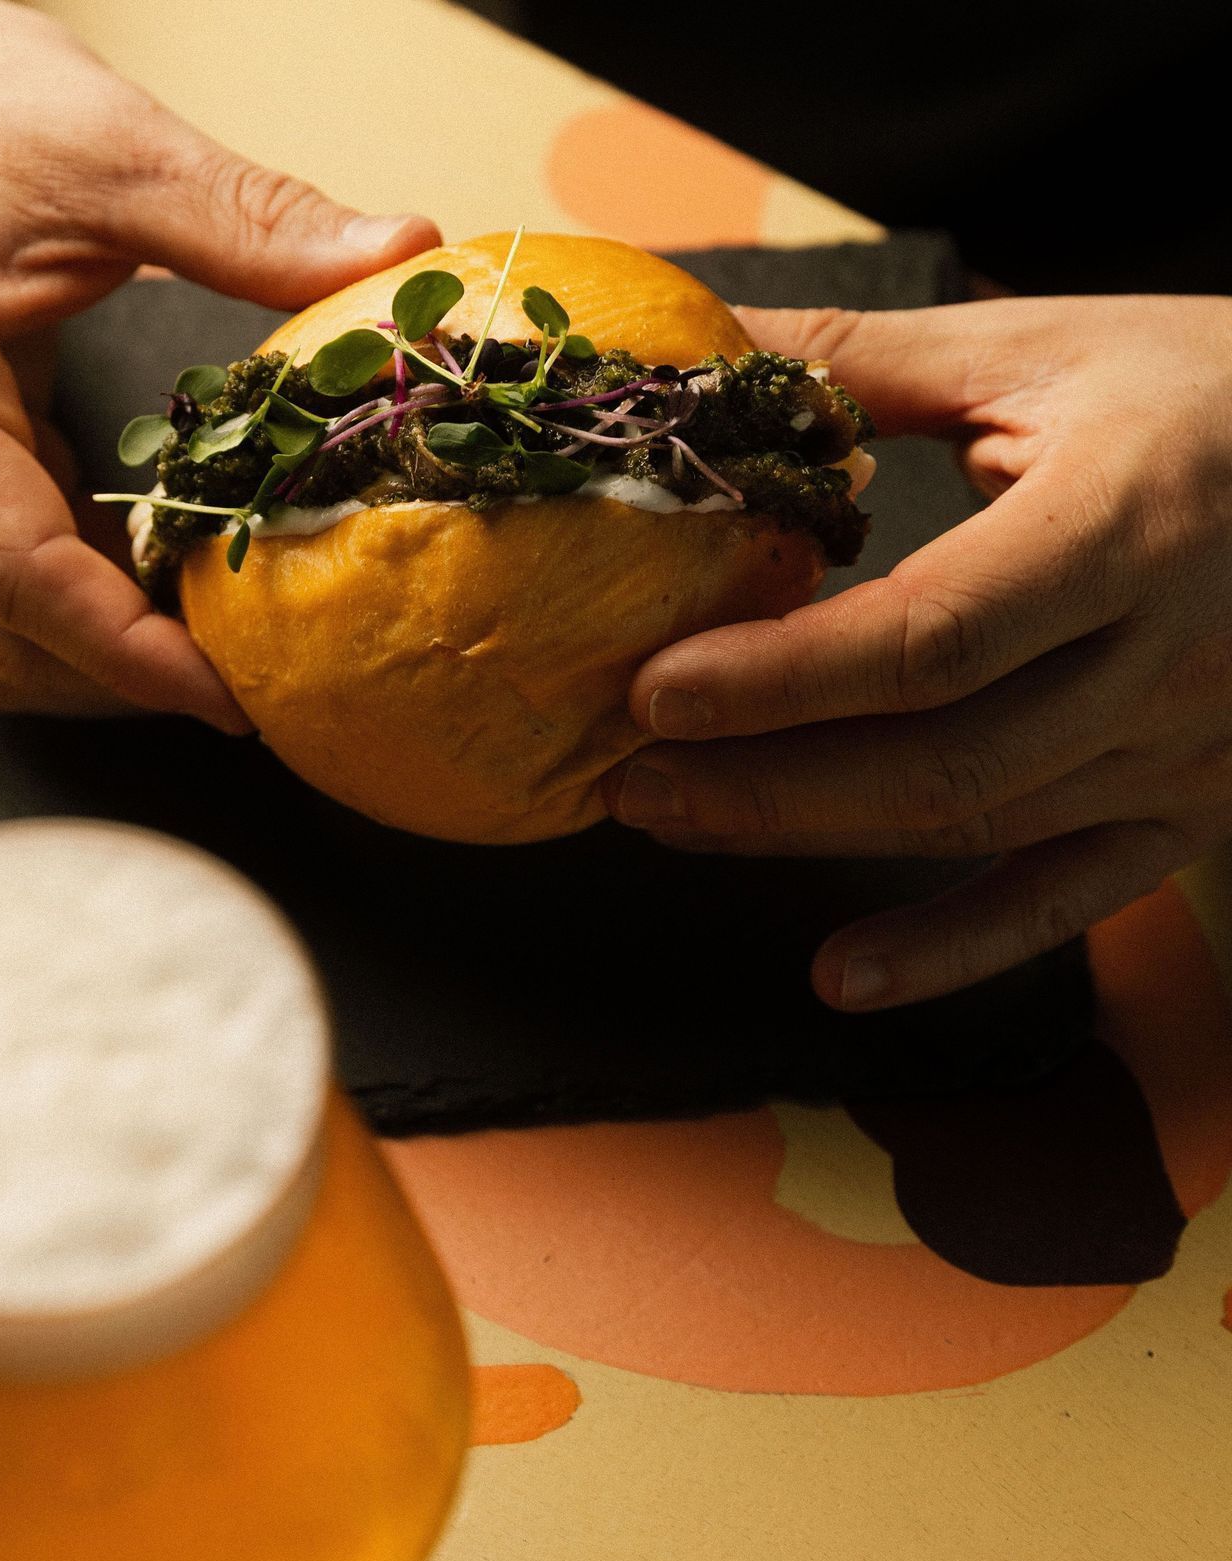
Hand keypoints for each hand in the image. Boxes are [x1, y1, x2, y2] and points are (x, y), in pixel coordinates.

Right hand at [0, 0, 437, 727]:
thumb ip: (254, 223)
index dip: (133, 658)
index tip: (233, 699)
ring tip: (209, 646)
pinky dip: (66, 611)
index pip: (20, 576)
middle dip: (120, 682)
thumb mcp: (114, 150)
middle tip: (246, 683)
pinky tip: (152, 586)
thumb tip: (401, 257)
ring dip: (91, 661)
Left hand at [604, 293, 1231, 1009]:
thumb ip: (867, 365)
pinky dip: (950, 950)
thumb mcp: (1049, 351)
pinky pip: (1064, 902)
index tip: (654, 688)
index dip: (784, 680)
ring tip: (673, 821)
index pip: (932, 637)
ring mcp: (1183, 753)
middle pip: (937, 759)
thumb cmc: (1213, 394)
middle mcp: (1163, 661)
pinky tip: (841, 976)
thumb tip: (697, 345)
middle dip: (762, 781)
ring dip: (809, 839)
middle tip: (626, 775)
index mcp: (1124, 525)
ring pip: (974, 829)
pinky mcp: (1186, 810)